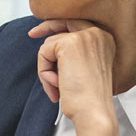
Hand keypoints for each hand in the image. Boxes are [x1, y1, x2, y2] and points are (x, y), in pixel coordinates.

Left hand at [27, 19, 120, 135]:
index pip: (77, 24)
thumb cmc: (89, 98)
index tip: (39, 31)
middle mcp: (97, 34)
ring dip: (47, 68)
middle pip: (62, 24)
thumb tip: (50, 47)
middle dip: (45, 29)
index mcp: (104, 40)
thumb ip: (73, 55)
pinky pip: (43, 53)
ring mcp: (84, 37)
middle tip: (31, 34)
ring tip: (58, 87)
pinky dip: (43, 71)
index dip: (57, 26)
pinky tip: (56, 85)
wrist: (93, 111)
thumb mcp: (84, 70)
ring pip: (49, 45)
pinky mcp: (68, 44)